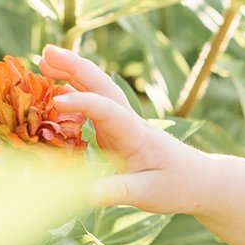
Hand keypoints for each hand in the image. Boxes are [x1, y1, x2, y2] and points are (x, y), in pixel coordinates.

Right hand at [38, 44, 208, 212]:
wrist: (201, 182)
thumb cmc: (178, 186)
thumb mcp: (149, 194)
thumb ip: (119, 191)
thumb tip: (87, 193)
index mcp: (136, 134)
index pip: (108, 110)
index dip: (82, 103)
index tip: (56, 100)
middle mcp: (129, 123)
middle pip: (102, 87)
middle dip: (75, 67)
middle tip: (46, 51)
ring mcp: (123, 124)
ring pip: (98, 91)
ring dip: (72, 74)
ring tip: (43, 60)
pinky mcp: (118, 132)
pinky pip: (95, 107)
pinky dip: (75, 93)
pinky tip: (56, 89)